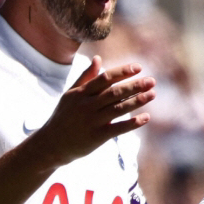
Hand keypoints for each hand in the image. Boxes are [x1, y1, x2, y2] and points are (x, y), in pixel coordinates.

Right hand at [36, 55, 154, 167]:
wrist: (52, 144)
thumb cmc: (63, 117)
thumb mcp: (70, 95)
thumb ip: (85, 77)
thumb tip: (98, 59)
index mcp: (81, 93)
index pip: (105, 78)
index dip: (122, 72)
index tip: (138, 67)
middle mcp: (87, 105)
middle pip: (114, 92)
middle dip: (134, 85)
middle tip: (151, 80)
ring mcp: (92, 121)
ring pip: (118, 109)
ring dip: (137, 101)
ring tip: (152, 94)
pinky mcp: (97, 137)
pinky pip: (118, 128)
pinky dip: (132, 123)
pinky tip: (146, 117)